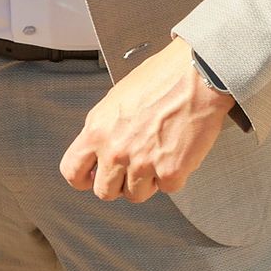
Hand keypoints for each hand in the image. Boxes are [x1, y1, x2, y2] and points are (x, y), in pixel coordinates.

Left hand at [59, 44, 239, 201]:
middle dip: (118, 183)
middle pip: (104, 191)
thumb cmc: (163, 77)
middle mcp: (115, 151)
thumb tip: (101, 149)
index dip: (83, 179)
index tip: (93, 178)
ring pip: (135, 195)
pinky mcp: (170, 172)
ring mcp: (142, 164)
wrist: (198, 75)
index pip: (72, 171)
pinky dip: (175, 175)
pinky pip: (167, 188)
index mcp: (97, 130)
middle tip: (132, 168)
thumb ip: (105, 128)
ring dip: (147, 181)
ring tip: (159, 154)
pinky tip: (178, 151)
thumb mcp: (117, 99)